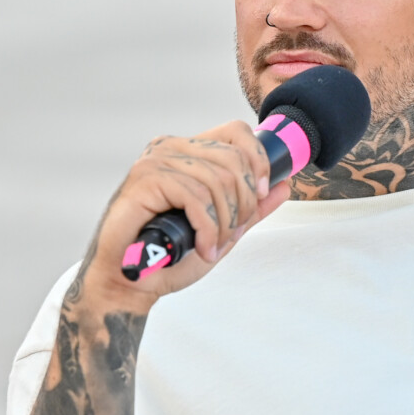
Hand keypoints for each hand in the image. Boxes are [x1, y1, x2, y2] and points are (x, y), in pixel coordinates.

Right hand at [81, 121, 291, 308]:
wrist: (129, 283)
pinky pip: (195, 197)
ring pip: (217, 181)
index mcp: (189, 151)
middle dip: (243, 204)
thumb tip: (284, 186)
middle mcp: (171, 148)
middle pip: (233, 160)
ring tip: (213, 246)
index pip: (236, 132)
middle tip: (230, 234)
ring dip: (224, 223)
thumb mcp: (222, 230)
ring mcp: (155, 160)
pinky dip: (207, 228)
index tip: (260, 194)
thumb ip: (251, 208)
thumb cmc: (168, 256)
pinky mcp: (144, 179)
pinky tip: (203, 249)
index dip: (258, 160)